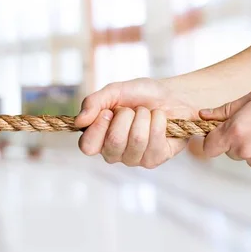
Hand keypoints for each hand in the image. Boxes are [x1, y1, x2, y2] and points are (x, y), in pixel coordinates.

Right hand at [75, 78, 198, 167]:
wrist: (171, 95)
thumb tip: (79, 121)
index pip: (87, 146)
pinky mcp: (154, 160)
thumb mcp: (114, 91)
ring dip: (144, 117)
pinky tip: (160, 120)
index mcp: (98, 137)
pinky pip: (155, 141)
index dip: (97, 129)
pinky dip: (159, 122)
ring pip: (137, 140)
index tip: (109, 111)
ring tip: (147, 113)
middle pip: (114, 141)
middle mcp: (113, 152)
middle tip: (132, 109)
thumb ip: (93, 103)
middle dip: (126, 116)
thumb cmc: (140, 94)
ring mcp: (133, 159)